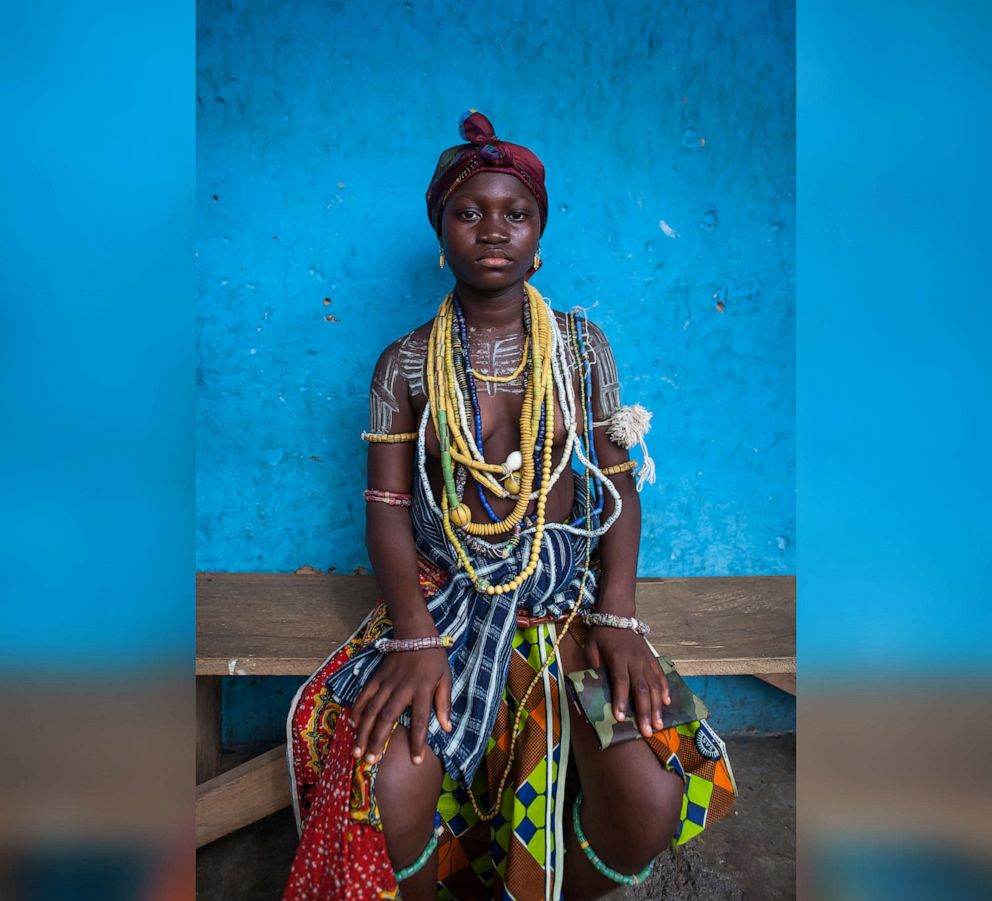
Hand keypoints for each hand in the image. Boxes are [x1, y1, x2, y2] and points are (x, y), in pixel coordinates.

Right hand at [350, 648, 452, 766]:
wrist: (415, 633)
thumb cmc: (433, 659)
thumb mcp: (445, 678)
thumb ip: (444, 703)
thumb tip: (447, 728)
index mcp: (422, 690)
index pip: (420, 720)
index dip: (418, 742)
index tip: (415, 761)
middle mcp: (402, 688)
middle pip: (388, 718)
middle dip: (378, 741)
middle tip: (370, 762)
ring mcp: (386, 682)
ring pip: (372, 710)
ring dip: (363, 732)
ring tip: (357, 752)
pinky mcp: (376, 677)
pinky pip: (364, 696)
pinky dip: (357, 710)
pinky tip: (353, 725)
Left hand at [584, 626, 670, 738]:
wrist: (617, 615)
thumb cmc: (601, 635)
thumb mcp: (591, 648)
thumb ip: (594, 667)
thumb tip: (595, 689)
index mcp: (617, 657)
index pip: (620, 681)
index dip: (621, 700)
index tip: (621, 718)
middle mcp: (634, 660)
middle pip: (641, 688)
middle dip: (645, 711)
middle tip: (647, 731)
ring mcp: (646, 659)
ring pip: (654, 685)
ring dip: (657, 706)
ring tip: (658, 725)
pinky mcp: (652, 658)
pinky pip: (661, 675)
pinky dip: (665, 689)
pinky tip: (667, 703)